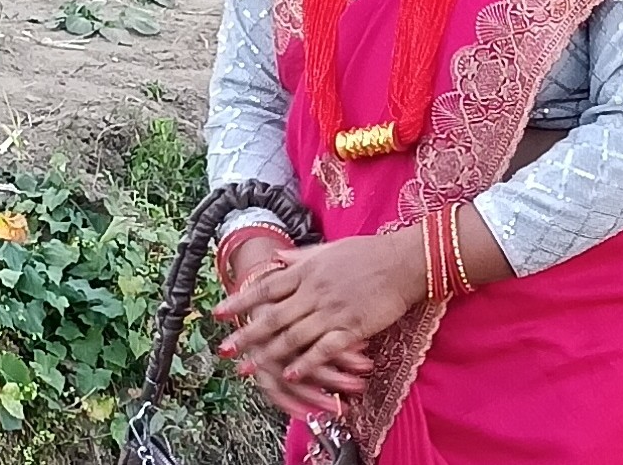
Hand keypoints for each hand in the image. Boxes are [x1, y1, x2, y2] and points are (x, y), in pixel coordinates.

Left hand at [214, 226, 424, 405]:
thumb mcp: (330, 249)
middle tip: (225, 349)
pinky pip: (323, 349)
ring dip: (267, 354)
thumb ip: (301, 257)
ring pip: (293, 336)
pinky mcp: (351, 327)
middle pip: (274, 316)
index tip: (219, 312)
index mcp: (309, 271)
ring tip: (247, 368)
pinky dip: (305, 363)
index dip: (242, 301)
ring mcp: (332, 311)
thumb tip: (276, 260)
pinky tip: (289, 374)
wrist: (403, 262)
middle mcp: (315, 291)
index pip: (268, 287)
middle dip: (246, 335)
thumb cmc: (368, 253)